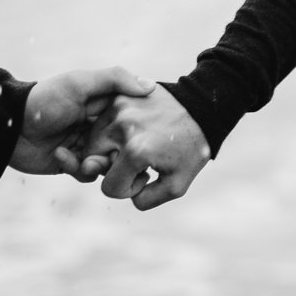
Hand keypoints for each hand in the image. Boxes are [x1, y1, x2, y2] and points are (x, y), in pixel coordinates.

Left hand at [12, 66, 155, 176]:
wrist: (8, 125)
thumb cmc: (44, 99)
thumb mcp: (79, 82)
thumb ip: (114, 79)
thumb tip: (150, 86)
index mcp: (103, 107)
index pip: (131, 120)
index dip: (137, 130)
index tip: (138, 136)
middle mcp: (97, 127)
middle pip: (122, 146)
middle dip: (118, 154)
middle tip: (110, 155)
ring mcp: (84, 146)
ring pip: (106, 164)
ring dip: (97, 165)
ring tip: (86, 161)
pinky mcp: (70, 164)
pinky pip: (84, 175)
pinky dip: (75, 168)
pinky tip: (60, 154)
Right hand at [83, 85, 211, 210]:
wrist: (204, 107)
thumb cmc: (192, 148)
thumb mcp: (177, 185)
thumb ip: (146, 199)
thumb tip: (118, 190)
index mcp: (136, 151)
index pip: (109, 187)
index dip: (126, 189)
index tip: (146, 176)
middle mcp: (122, 127)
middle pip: (92, 160)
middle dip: (112, 166)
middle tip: (137, 161)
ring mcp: (118, 108)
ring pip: (92, 140)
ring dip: (108, 148)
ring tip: (135, 145)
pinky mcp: (119, 96)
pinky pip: (101, 121)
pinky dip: (111, 130)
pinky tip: (134, 131)